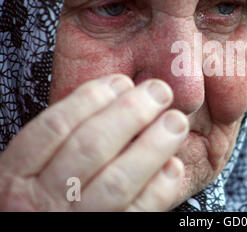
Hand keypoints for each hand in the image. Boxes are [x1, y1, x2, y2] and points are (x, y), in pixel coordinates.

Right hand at [0, 74, 187, 210]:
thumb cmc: (42, 200)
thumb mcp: (31, 169)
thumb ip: (63, 139)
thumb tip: (114, 96)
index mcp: (17, 176)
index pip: (55, 126)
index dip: (91, 99)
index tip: (120, 82)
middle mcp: (43, 200)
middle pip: (91, 147)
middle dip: (131, 113)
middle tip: (158, 93)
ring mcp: (77, 221)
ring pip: (118, 180)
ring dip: (152, 146)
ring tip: (175, 122)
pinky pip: (138, 212)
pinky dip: (159, 187)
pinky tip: (172, 165)